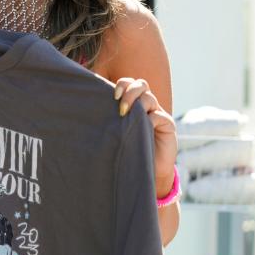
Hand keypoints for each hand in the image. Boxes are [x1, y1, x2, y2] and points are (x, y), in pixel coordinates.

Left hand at [113, 77, 177, 195]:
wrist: (145, 170)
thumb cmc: (126, 150)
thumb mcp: (115, 132)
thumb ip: (109, 119)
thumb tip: (86, 108)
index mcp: (132, 103)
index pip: (129, 84)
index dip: (122, 85)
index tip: (112, 96)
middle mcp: (145, 105)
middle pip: (140, 84)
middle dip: (129, 91)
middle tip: (119, 105)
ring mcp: (157, 114)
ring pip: (149, 97)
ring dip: (136, 103)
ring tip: (124, 115)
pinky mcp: (167, 124)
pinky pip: (159, 115)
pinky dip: (149, 119)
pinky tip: (141, 128)